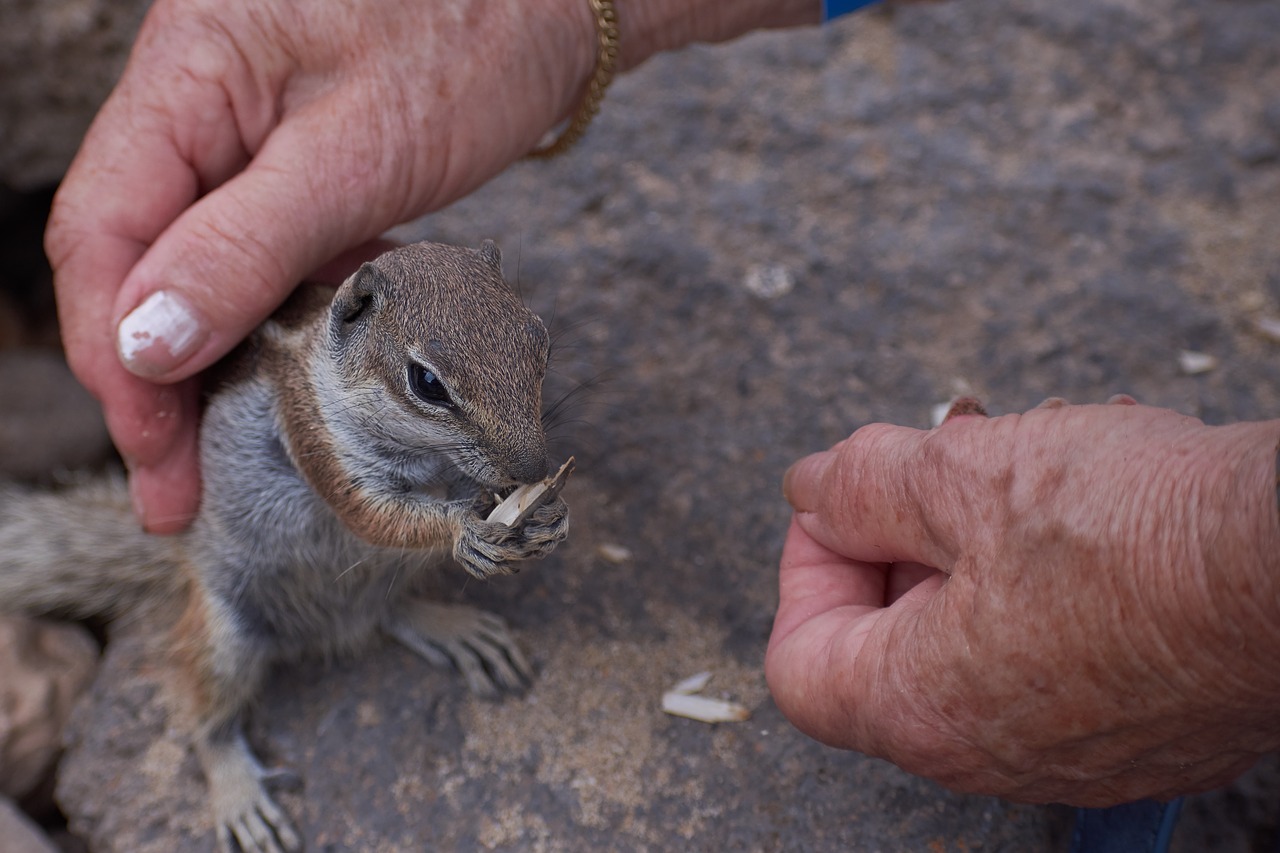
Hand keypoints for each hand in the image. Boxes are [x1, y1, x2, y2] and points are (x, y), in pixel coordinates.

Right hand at [43, 0, 598, 530]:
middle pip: (135, 259)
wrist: (554, 6)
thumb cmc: (470, 39)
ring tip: (232, 454)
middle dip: (153, 380)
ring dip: (214, 362)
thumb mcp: (355, 155)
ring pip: (198, 267)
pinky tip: (305, 371)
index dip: (115, 355)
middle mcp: (197, 106)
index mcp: (185, 77)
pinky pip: (266, 254)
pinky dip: (280, 318)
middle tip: (179, 490)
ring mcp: (247, 137)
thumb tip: (145, 343)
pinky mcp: (300, 166)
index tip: (153, 454)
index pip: (100, 233)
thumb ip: (243, 246)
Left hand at [765, 400, 1279, 805]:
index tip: (849, 502)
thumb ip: (860, 487)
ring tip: (1028, 454)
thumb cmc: (1139, 532)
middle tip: (938, 461)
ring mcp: (1070, 747)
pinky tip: (1092, 495)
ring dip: (979, 534)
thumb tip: (812, 491)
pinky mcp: (1136, 725)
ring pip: (974, 632)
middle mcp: (988, 751)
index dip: (808, 566)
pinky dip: (1046, 570)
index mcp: (921, 708)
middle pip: (887, 644)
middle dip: (901, 533)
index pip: (799, 660)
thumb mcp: (959, 475)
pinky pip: (1051, 646)